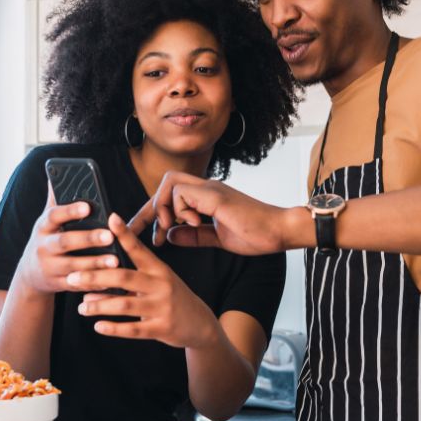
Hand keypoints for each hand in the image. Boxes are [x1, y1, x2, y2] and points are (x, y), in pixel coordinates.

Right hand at [16, 183, 119, 294]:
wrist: (30, 273)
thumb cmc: (48, 238)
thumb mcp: (47, 221)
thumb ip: (55, 200)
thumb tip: (55, 173)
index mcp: (43, 226)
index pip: (55, 215)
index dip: (70, 211)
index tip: (88, 206)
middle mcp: (43, 247)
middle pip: (65, 242)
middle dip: (88, 239)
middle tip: (110, 235)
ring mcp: (49, 267)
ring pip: (73, 266)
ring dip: (95, 264)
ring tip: (116, 261)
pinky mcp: (57, 284)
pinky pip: (77, 284)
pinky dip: (93, 284)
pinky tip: (110, 282)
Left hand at [71, 213, 216, 347]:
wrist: (200, 324)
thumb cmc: (173, 298)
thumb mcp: (160, 280)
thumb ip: (134, 274)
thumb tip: (97, 271)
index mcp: (159, 269)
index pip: (139, 249)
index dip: (124, 234)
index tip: (110, 218)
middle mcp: (161, 285)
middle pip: (124, 277)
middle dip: (96, 277)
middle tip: (72, 277)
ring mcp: (162, 307)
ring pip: (125, 304)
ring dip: (99, 305)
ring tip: (81, 307)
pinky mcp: (161, 328)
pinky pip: (133, 329)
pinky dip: (113, 328)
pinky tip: (98, 326)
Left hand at [128, 171, 291, 254]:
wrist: (280, 231)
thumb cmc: (256, 235)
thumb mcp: (218, 238)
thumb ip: (194, 235)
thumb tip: (170, 234)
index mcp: (208, 198)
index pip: (171, 198)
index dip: (151, 214)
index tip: (140, 233)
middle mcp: (207, 188)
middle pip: (166, 182)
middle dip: (150, 208)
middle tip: (151, 235)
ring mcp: (211, 189)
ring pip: (170, 183)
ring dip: (164, 208)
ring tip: (171, 228)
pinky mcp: (215, 195)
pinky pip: (182, 193)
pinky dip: (179, 210)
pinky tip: (193, 223)